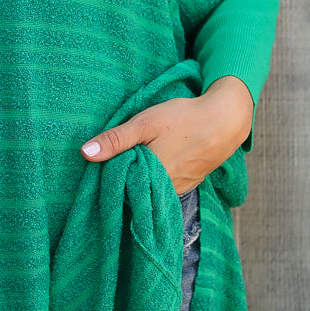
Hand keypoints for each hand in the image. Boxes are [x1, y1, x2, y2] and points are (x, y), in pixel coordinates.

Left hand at [79, 75, 253, 195]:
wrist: (225, 120)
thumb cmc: (183, 118)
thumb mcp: (145, 123)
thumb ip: (116, 140)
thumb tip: (85, 153)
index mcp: (151, 178)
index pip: (118, 188)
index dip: (108, 178)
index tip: (101, 166)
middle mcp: (165, 191)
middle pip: (134, 192)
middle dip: (123, 180)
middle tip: (117, 160)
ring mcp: (178, 190)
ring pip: (149, 191)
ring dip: (139, 180)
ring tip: (135, 160)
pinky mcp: (187, 185)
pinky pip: (163, 189)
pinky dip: (154, 180)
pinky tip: (152, 164)